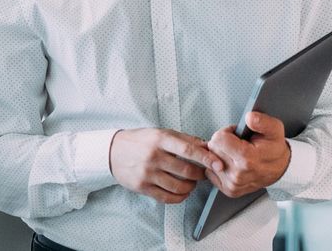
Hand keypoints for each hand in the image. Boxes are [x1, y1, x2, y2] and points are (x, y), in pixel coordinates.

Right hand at [109, 128, 224, 203]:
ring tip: (190, 183)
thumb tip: (207, 146)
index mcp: (159, 140)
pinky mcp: (143, 187)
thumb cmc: (139, 141)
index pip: (188, 150)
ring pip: (179, 187)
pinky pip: (168, 197)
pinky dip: (180, 197)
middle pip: (187, 171)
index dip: (206, 158)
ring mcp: (147, 173)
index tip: (219, 164)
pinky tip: (181, 192)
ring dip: (191, 187)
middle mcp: (153, 156)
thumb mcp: (160, 133)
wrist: (112, 151)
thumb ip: (184, 139)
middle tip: (202, 174)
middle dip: (200, 175)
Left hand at [205, 112, 290, 197]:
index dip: (227, 133)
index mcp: (247, 159)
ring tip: (236, 154)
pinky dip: (218, 166)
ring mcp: (233, 184)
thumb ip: (262, 121)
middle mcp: (238, 175)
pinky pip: (211, 172)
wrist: (280, 168)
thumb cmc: (273, 147)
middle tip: (237, 145)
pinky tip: (231, 164)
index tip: (237, 135)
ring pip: (210, 161)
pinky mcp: (230, 190)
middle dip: (222, 143)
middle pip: (212, 149)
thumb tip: (249, 117)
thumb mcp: (274, 129)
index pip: (218, 139)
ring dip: (220, 155)